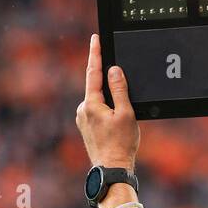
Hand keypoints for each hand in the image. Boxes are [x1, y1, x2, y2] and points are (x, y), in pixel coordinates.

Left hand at [76, 34, 138, 170]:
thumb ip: (119, 89)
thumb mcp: (125, 113)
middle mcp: (82, 109)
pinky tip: (117, 127)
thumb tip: (113, 70)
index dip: (95, 54)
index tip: (95, 38)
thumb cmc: (121, 144)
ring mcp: (82, 119)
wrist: (111, 169)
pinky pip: (98, 111)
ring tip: (123, 123)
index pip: (93, 72)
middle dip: (110, 87)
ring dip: (111, 103)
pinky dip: (108, 112)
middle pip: (97, 88)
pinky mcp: (86, 127)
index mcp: (91, 104)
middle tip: (124, 103)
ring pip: (99, 101)